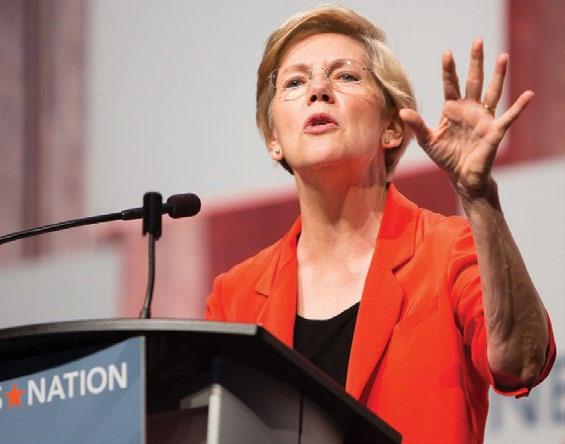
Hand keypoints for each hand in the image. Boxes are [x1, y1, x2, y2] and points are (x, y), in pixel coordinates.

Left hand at [399, 39, 533, 199]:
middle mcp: (469, 109)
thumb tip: (402, 112)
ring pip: (492, 91)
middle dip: (475, 61)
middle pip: (473, 80)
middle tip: (477, 40)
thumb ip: (417, 125)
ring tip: (503, 56)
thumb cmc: (445, 157)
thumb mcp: (427, 140)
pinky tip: (529, 94)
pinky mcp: (494, 130)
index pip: (451, 85)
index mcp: (452, 109)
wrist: (461, 176)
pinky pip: (509, 116)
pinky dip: (519, 106)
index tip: (447, 54)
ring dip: (498, 75)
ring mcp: (483, 118)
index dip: (449, 70)